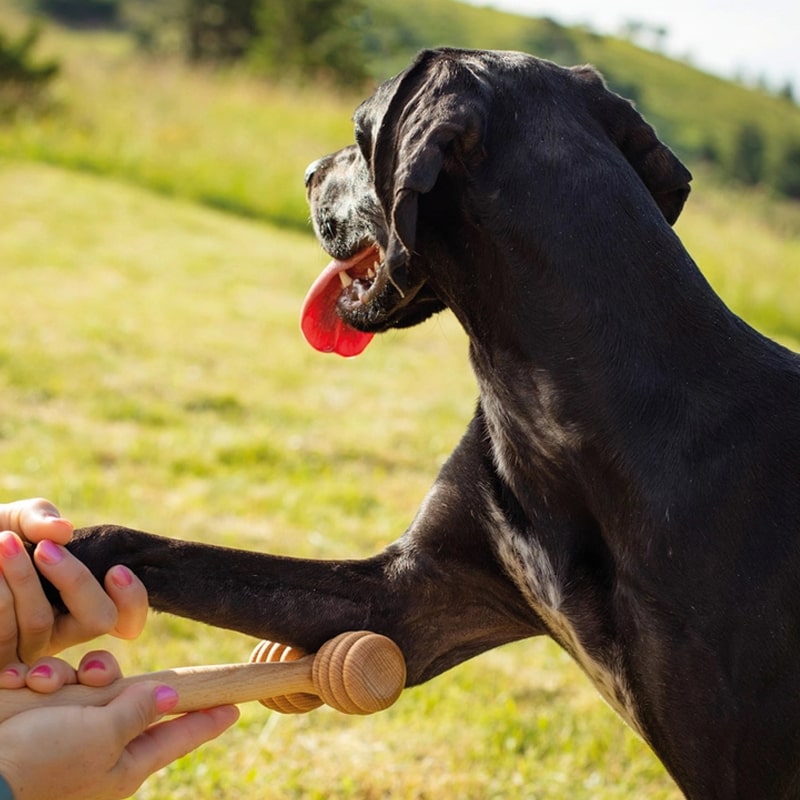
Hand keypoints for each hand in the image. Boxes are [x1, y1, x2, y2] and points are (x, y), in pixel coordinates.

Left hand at [0, 499, 148, 664]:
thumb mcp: (18, 521)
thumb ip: (42, 518)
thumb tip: (63, 531)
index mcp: (79, 603)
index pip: (127, 620)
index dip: (133, 601)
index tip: (116, 569)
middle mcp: (59, 633)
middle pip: (97, 620)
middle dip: (75, 579)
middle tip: (44, 548)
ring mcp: (26, 652)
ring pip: (40, 622)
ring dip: (23, 577)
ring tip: (2, 541)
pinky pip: (4, 634)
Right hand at [0, 650, 239, 799]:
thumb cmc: (40, 762)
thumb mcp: (100, 736)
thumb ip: (138, 712)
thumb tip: (173, 697)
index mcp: (123, 763)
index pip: (177, 737)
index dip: (206, 719)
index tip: (235, 707)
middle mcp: (99, 744)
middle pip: (132, 695)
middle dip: (112, 677)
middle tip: (96, 678)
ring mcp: (67, 727)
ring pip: (90, 680)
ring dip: (65, 676)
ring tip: (43, 686)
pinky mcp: (36, 711)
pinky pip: (52, 679)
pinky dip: (36, 679)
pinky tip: (19, 685)